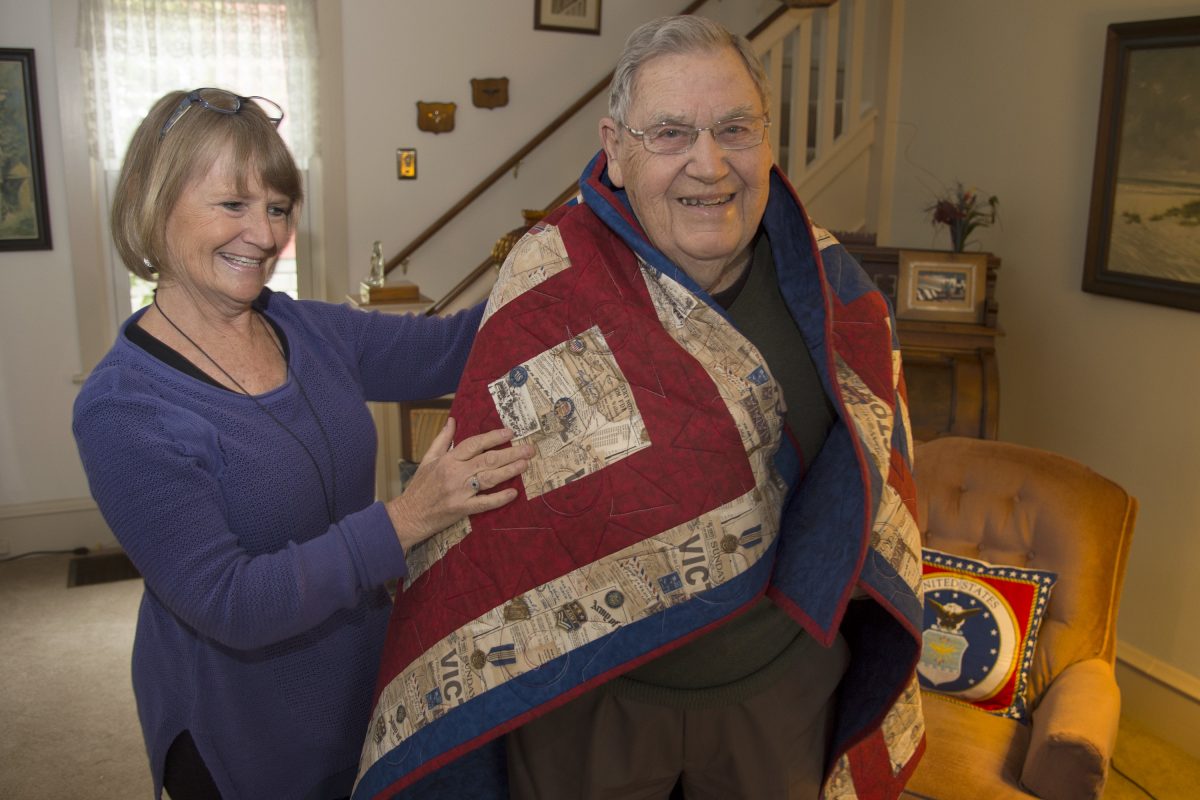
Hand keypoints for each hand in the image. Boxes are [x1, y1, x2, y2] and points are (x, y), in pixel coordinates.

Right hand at [385, 417, 532, 553]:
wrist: (409, 515)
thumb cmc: (419, 487)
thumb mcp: (428, 459)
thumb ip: (442, 439)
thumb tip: (452, 420)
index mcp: (448, 460)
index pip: (475, 444)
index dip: (493, 437)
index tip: (510, 432)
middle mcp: (455, 473)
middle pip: (488, 459)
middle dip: (511, 453)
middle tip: (529, 449)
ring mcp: (460, 492)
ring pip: (489, 478)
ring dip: (509, 471)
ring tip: (525, 464)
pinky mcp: (462, 509)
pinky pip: (484, 503)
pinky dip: (499, 498)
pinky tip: (513, 493)